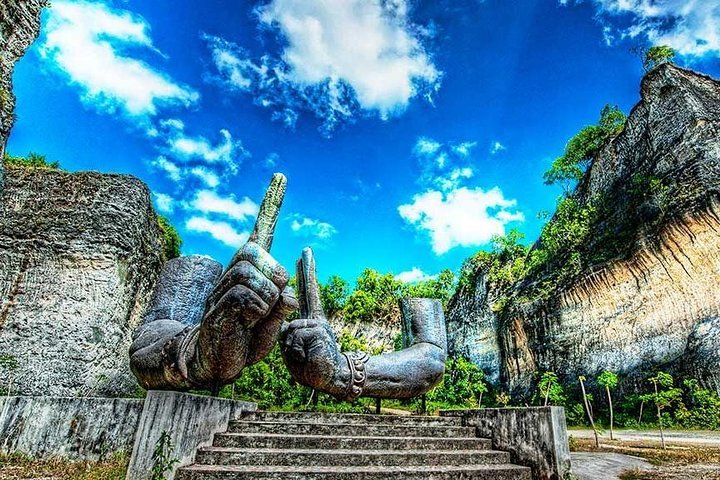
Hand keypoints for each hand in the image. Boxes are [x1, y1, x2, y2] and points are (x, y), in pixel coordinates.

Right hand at [188, 174, 298, 384]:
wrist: (214, 363)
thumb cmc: (244, 341)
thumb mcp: (272, 323)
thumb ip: (281, 307)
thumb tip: (288, 294)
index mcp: (250, 273)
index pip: (261, 232)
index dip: (271, 204)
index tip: (281, 176)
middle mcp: (232, 274)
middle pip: (254, 250)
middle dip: (273, 274)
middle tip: (273, 298)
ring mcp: (221, 289)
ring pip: (250, 273)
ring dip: (266, 298)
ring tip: (258, 316)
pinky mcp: (216, 307)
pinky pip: (244, 295)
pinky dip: (257, 310)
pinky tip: (249, 322)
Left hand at [279, 248, 349, 397]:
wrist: (330, 378)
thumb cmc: (310, 367)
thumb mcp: (293, 349)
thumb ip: (287, 333)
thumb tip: (285, 321)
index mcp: (310, 322)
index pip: (306, 295)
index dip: (305, 276)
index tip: (303, 257)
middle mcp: (316, 319)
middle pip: (309, 291)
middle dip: (307, 270)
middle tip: (306, 249)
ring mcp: (318, 324)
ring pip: (291, 327)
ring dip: (291, 347)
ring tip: (303, 356)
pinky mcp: (318, 329)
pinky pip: (295, 336)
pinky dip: (296, 351)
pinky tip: (307, 356)